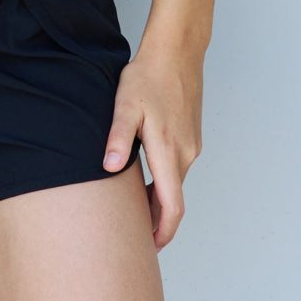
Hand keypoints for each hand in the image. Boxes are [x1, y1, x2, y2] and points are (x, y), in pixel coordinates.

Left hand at [101, 45, 203, 249]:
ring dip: (160, 201)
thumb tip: (108, 168)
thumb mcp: (125, 106)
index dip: (162, 233)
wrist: (177, 51)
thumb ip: (118, 138)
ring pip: (176, 183)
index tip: (149, 249)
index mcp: (169, 152)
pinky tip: (146, 178)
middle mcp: (186, 153)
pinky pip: (178, 168)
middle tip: (134, 237)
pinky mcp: (190, 135)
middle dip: (157, 222)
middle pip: (174, 200)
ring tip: (135, 211)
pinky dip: (165, 182)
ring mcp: (191, 145)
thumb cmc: (148, 77)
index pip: (172, 207)